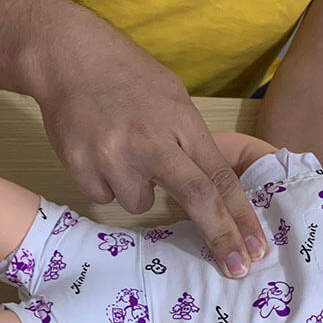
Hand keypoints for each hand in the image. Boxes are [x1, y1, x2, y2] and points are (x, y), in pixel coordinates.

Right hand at [35, 15, 266, 277]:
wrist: (67, 55)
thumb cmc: (127, 77)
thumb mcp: (172, 99)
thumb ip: (191, 144)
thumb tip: (213, 193)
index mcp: (181, 122)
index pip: (220, 178)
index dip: (241, 218)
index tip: (256, 250)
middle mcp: (150, 141)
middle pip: (197, 199)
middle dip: (221, 238)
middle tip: (236, 268)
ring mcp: (113, 154)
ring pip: (139, 204)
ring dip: (136, 188)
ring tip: (122, 150)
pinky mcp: (80, 166)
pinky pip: (104, 197)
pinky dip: (106, 182)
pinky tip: (98, 150)